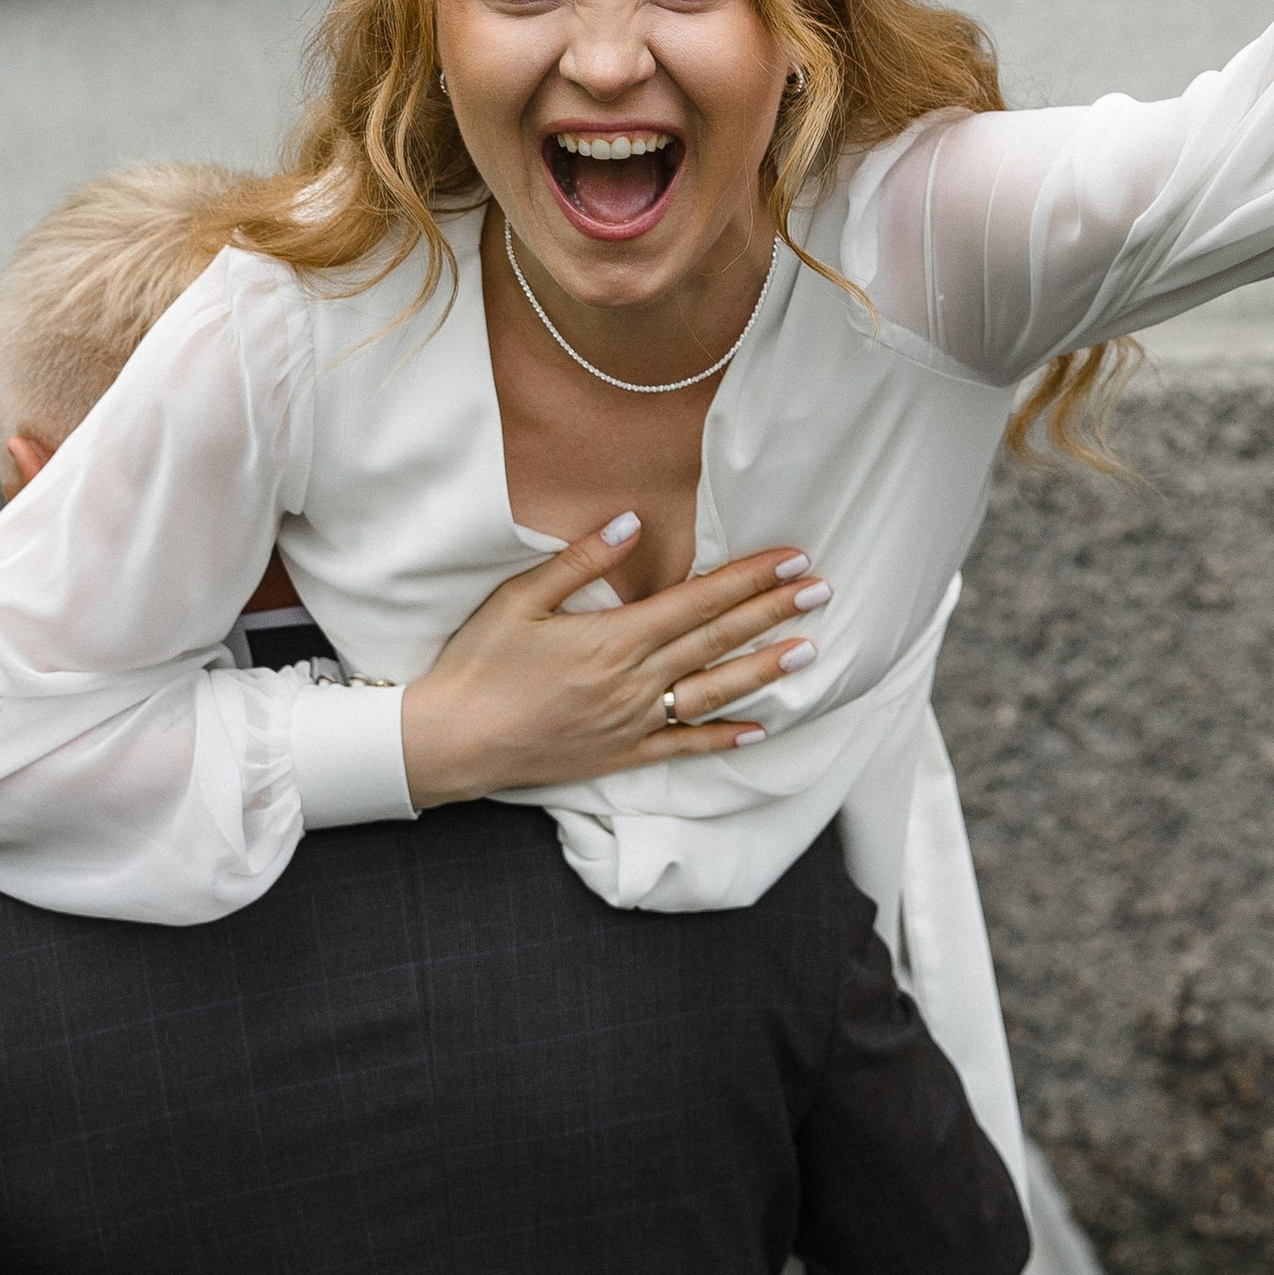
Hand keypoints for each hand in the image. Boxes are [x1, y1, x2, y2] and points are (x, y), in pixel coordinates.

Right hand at [400, 522, 829, 807]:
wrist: (452, 741)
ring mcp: (632, 721)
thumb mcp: (519, 599)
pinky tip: (760, 730)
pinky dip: (723, 738)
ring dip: (763, 670)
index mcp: (613, 637)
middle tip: (822, 591)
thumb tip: (631, 520)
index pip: (698, 600)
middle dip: (773, 613)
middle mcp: (634, 680)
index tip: (791, 560)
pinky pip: (683, 747)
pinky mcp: (622, 755)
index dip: (749, 578)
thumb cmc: (479, 664)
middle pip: (716, 640)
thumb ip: (581, 560)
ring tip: (808, 650)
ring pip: (713, 692)